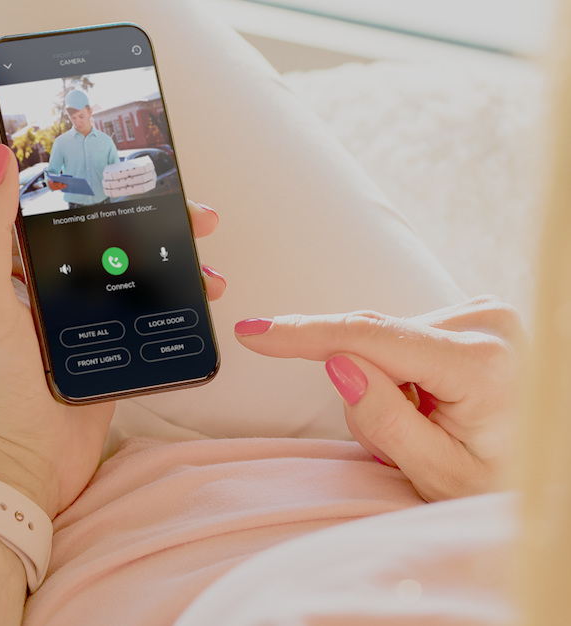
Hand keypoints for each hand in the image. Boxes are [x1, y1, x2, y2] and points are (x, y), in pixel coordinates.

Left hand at [0, 145, 223, 518]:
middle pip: (117, 240)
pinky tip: (202, 299)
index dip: (109, 188)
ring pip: (142, 276)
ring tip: (210, 267)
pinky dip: (179, 306)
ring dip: (179, 264)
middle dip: (160, 224)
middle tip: (200, 217)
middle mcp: (57, 290)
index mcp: (21, 268)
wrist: (11, 466)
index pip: (71, 212)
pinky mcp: (114, 354)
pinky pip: (151, 319)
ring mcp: (89, 323)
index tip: (147, 172)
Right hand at [235, 296, 527, 500]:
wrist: (549, 471)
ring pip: (385, 340)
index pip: (369, 337)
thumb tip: (338, 363)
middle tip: (402, 439)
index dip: (304, 334)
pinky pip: (405, 337)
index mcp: (481, 363)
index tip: (254, 331)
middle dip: (364, 386)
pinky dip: (404, 371)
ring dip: (387, 382)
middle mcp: (485, 322)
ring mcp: (483, 313)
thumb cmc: (504, 482)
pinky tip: (436, 401)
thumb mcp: (439, 473)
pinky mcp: (476, 314)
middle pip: (373, 342)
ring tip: (429, 424)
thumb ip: (386, 419)